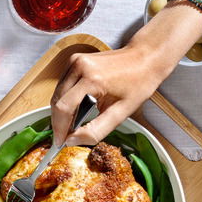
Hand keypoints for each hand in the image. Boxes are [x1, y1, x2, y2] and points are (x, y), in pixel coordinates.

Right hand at [50, 30, 179, 146]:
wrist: (145, 59)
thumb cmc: (138, 83)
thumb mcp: (121, 113)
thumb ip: (96, 130)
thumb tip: (72, 140)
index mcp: (92, 79)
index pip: (63, 108)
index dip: (59, 129)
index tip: (60, 142)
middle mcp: (79, 66)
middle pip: (57, 101)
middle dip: (60, 122)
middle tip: (67, 137)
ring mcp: (75, 61)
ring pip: (57, 94)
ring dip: (62, 111)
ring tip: (75, 124)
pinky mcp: (74, 60)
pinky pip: (62, 85)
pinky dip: (66, 100)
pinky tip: (78, 108)